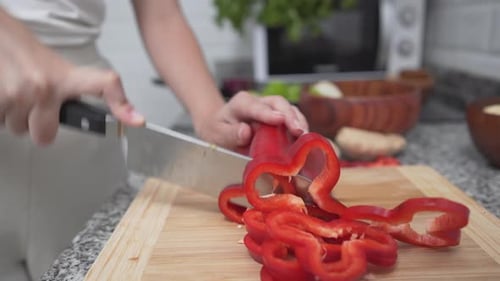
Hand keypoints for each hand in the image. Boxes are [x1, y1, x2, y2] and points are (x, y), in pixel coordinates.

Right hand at [0, 8, 143, 145]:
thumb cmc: (27, 54)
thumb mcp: (59, 70)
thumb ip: (77, 91)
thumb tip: (112, 113)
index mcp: (66, 78)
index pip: (104, 87)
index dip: (122, 106)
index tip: (136, 120)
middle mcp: (43, 88)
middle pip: (43, 135)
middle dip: (36, 125)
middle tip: (35, 106)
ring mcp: (18, 94)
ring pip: (17, 129)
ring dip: (15, 116)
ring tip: (18, 94)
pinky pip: (0, 123)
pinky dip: (1, 112)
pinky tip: (6, 95)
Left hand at [195, 91, 308, 149]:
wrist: (221, 128)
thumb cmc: (219, 131)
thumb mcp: (217, 134)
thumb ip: (230, 133)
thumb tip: (245, 132)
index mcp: (241, 103)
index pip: (255, 106)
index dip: (268, 113)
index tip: (280, 120)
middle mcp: (258, 102)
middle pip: (277, 103)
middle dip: (290, 116)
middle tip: (299, 131)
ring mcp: (270, 108)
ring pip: (288, 108)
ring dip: (299, 121)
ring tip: (305, 137)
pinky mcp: (279, 117)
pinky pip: (292, 118)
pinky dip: (300, 127)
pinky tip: (305, 140)